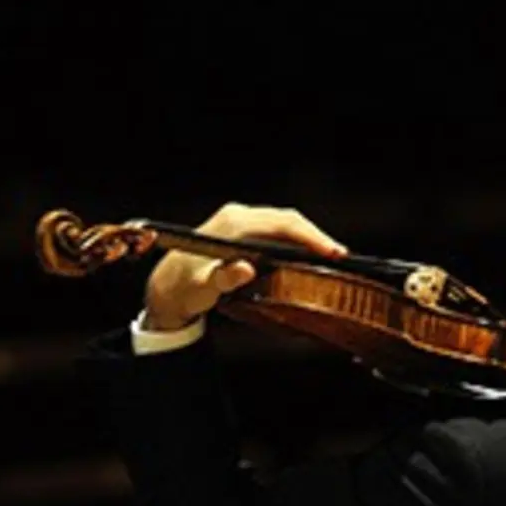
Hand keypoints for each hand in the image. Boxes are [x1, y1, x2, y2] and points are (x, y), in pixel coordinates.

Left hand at [142, 203, 346, 330]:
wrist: (165, 290)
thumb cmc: (182, 290)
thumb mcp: (202, 289)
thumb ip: (223, 278)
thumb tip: (246, 268)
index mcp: (231, 223)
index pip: (281, 223)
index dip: (310, 236)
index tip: (332, 252)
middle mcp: (238, 215)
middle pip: (288, 220)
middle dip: (316, 237)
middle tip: (341, 257)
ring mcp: (241, 221)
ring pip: (285, 224)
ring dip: (308, 239)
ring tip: (332, 257)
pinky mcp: (244, 230)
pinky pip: (278, 231)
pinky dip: (297, 241)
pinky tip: (310, 255)